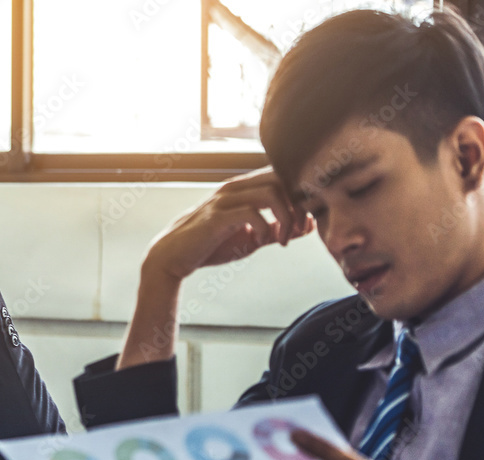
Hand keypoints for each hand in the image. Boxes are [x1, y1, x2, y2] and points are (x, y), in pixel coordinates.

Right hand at [117, 168, 311, 369]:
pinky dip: (265, 229)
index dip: (300, 199)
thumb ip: (278, 229)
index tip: (303, 225)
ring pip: (271, 192)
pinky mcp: (217, 217)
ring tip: (281, 240)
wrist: (173, 257)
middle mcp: (235, 187)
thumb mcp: (252, 238)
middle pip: (282, 179)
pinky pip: (252, 213)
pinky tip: (261, 242)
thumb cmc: (211, 246)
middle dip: (298, 206)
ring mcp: (225, 200)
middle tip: (297, 231)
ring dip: (285, 218)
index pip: (283, 177)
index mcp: (243, 188)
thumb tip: (310, 224)